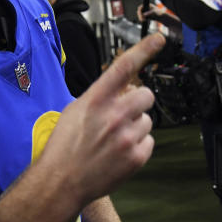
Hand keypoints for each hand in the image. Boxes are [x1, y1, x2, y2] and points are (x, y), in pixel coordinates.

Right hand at [38, 33, 164, 207]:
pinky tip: (119, 153)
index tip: (159, 39)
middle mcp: (114, 115)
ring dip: (135, 127)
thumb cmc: (64, 147)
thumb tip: (124, 88)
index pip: (123, 67)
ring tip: (114, 140)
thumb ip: (100, 96)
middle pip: (145, 94)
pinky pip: (149, 141)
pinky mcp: (136, 157)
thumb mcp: (74, 111)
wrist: (62, 182)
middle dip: (138, 102)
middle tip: (124, 114)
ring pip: (147, 120)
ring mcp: (127, 137)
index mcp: (95, 100)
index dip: (144, 49)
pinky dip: (138, 146)